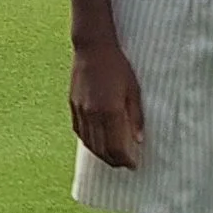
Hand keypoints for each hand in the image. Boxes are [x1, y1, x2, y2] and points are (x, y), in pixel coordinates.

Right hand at [69, 40, 143, 167]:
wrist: (92, 48)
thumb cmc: (117, 66)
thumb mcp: (133, 90)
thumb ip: (136, 117)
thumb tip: (139, 140)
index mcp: (110, 111)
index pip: (115, 147)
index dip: (124, 160)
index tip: (133, 164)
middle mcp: (93, 114)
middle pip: (101, 149)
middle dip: (113, 161)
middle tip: (124, 164)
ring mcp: (80, 110)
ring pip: (88, 143)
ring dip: (100, 154)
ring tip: (111, 157)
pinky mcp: (73, 105)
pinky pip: (79, 131)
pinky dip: (88, 141)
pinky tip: (96, 142)